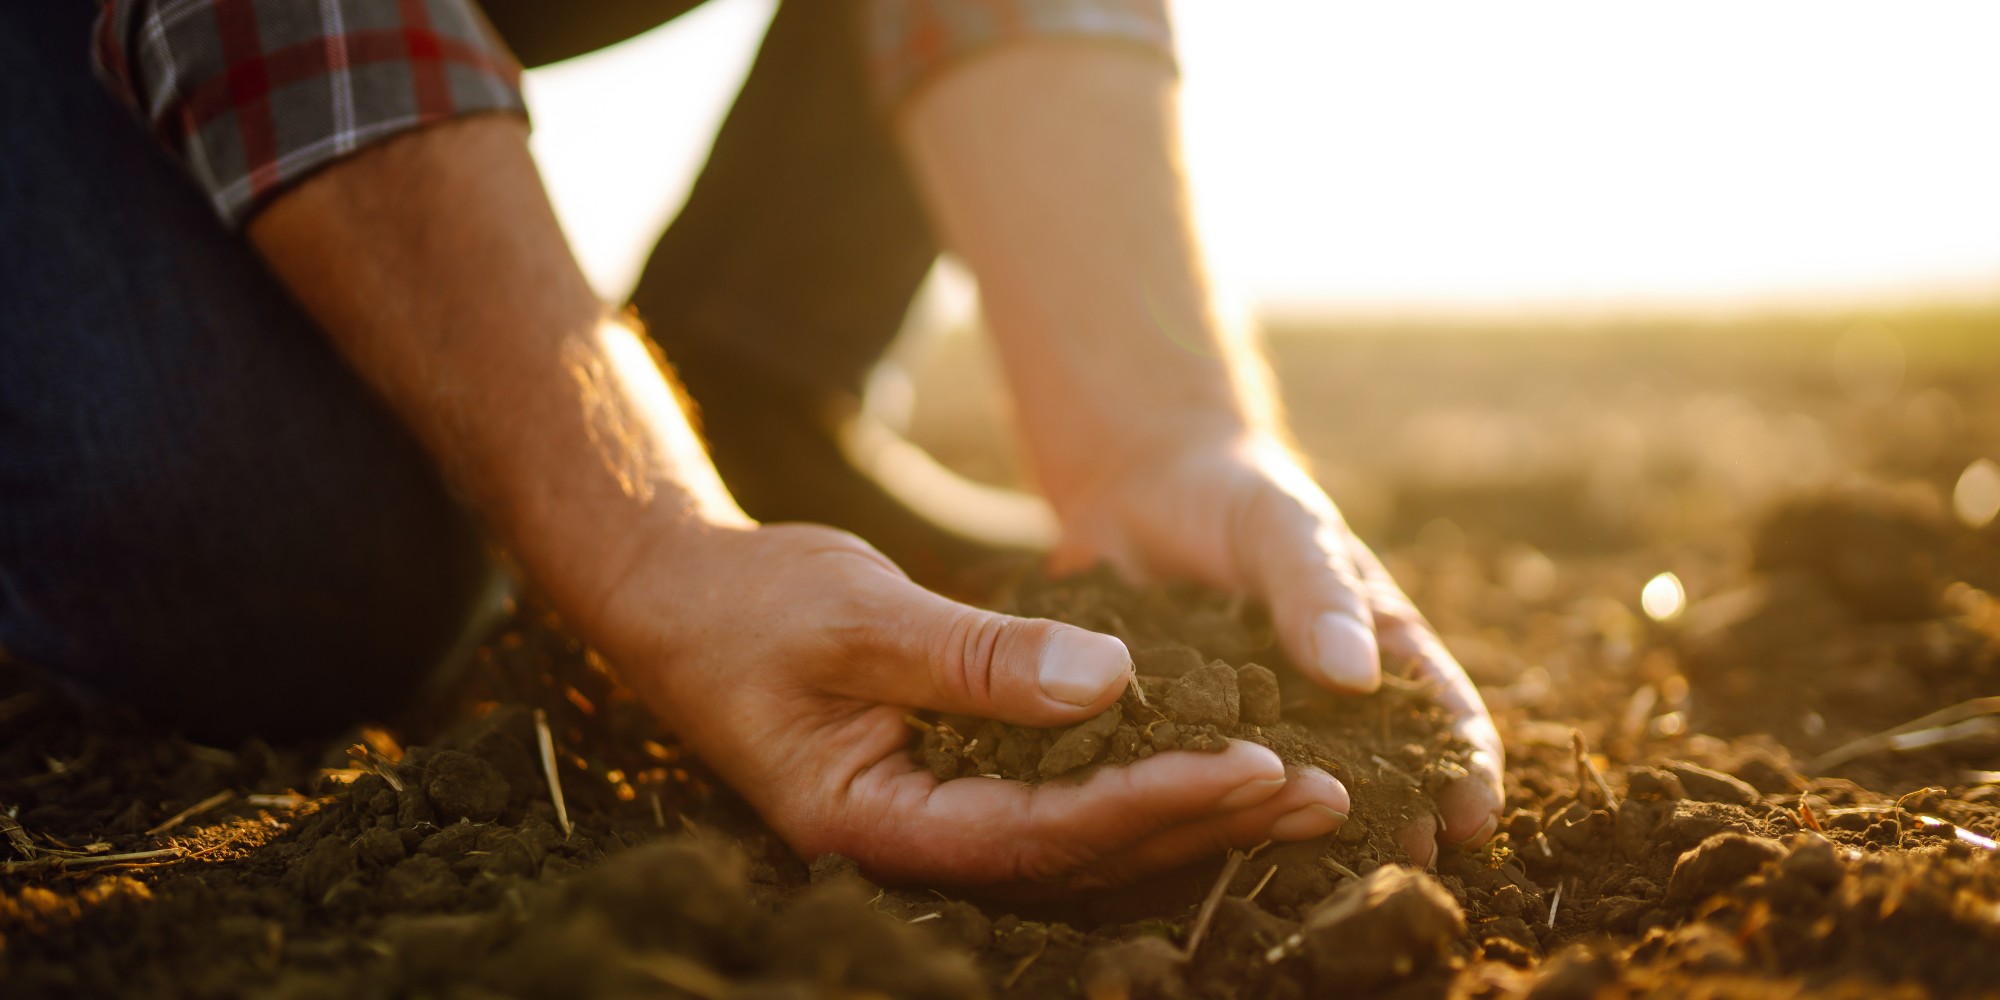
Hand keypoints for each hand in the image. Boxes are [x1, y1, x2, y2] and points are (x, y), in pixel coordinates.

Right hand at [597, 521, 1351, 888]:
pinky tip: (1216, 765)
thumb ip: (976, 657)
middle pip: (1081, 857)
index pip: (1041, 834)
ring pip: (1083, 841)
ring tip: (1303, 791)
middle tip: (1323, 793)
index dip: (1155, 803)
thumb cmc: (749, 604)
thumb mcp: (857, 615)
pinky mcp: (953, 787)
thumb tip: (1116, 681)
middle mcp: (912, 846)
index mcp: (875, 824)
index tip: (1256, 765)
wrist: (677, 599)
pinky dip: (1143, 783)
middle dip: (1202, 823)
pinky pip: (1063, 803)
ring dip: (1191, 815)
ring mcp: (934, 823)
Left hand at [1050, 435, 1504, 864]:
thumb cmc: (1239, 498)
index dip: (1465, 769)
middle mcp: (1323, 699)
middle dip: (1397, 822)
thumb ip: (1317, 592)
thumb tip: (1357, 676)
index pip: (1440, 715)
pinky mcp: (1182, 732)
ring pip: (1291, 789)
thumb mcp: (1284, 529)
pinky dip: (1211, 811)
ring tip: (1319, 878)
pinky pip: (1200, 777)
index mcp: (1375, 645)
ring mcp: (1256, 721)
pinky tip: (1208, 844)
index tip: (1472, 818)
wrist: (1141, 484)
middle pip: (1377, 774)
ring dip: (1308, 832)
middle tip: (1403, 870)